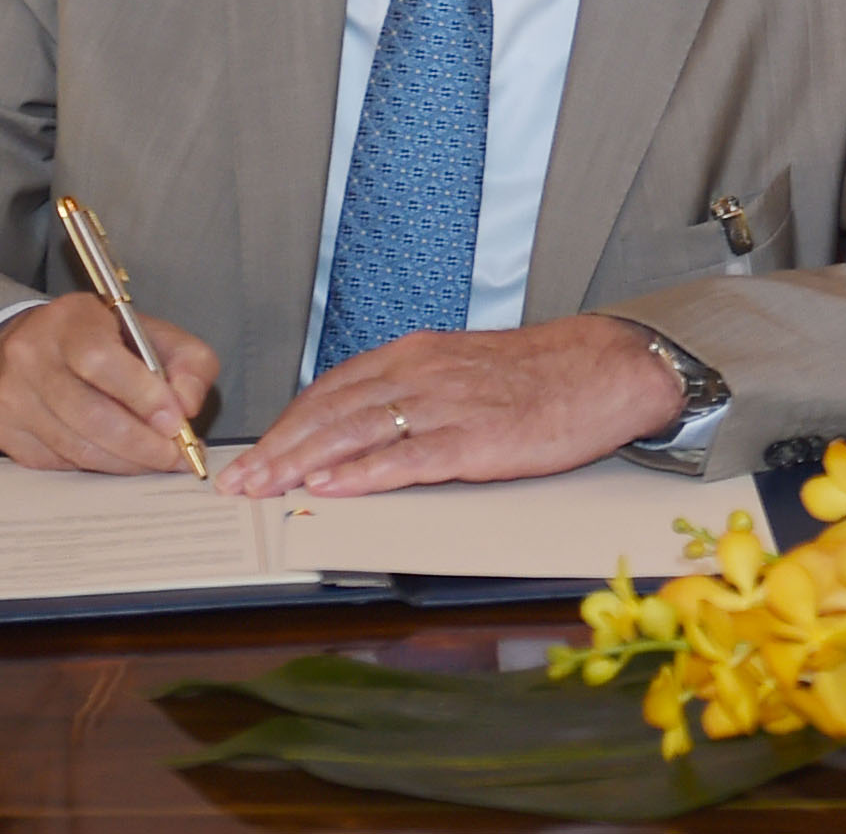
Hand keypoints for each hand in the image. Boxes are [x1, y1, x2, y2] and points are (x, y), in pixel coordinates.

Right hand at [0, 292, 220, 473]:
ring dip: (125, 462)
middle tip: (175, 457)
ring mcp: (11, 396)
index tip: (175, 422)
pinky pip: (58, 462)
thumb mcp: (151, 333)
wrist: (25, 346)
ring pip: (75, 446)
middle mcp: (31, 355)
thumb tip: (188, 406)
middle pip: (89, 413)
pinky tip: (120, 459)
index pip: (100, 360)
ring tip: (157, 462)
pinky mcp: (3, 431)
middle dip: (141, 443)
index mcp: (70, 320)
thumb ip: (187, 362)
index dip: (141, 396)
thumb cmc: (98, 340)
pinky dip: (97, 466)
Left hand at [216, 313, 685, 499]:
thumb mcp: (464, 368)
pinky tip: (331, 489)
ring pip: (356, 433)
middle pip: (331, 412)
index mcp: (417, 355)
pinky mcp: (475, 440)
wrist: (605, 368)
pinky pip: (407, 457)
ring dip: (302, 465)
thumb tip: (366, 426)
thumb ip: (414, 390)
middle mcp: (422, 373)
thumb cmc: (541, 374)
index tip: (256, 454)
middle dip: (279, 450)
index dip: (288, 424)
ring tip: (267, 489)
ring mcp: (446, 406)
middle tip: (241, 482)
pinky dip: (362, 474)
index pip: (332, 389)